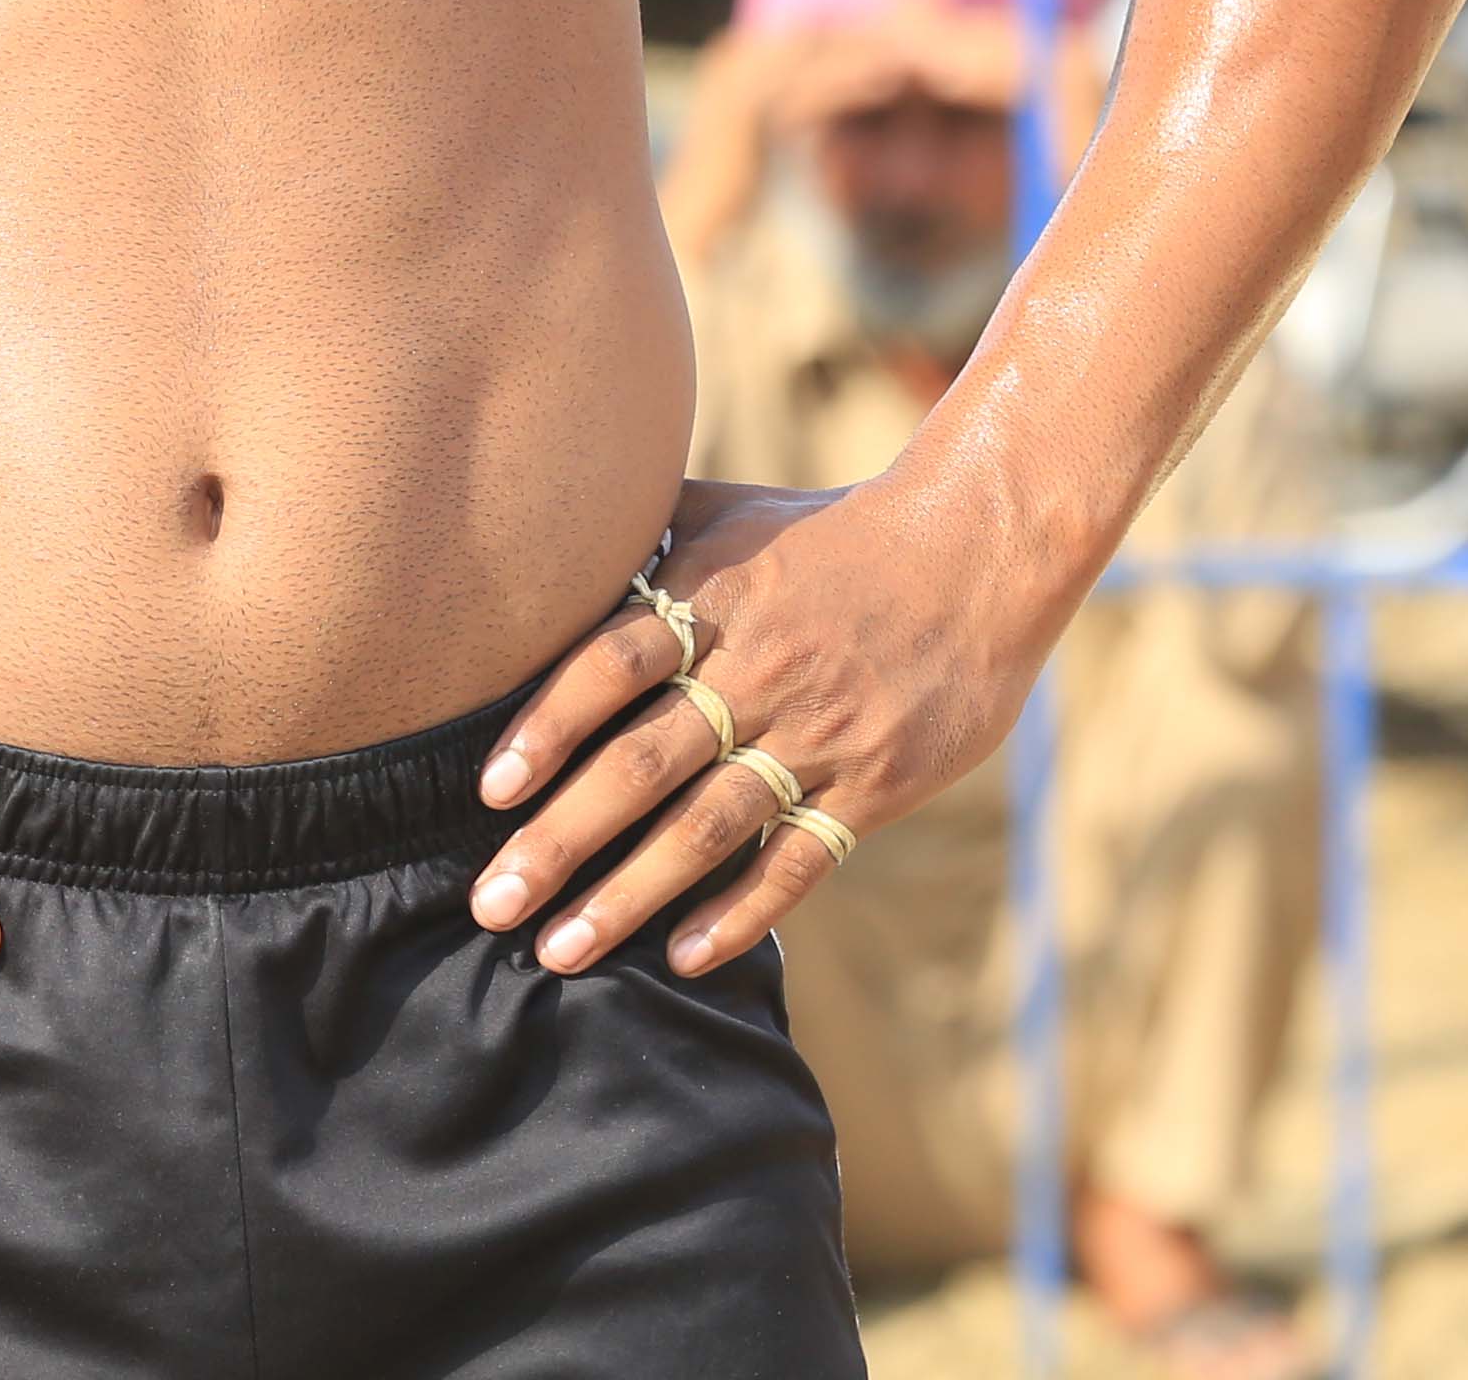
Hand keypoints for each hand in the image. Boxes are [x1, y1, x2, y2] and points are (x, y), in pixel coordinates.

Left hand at [467, 477, 1048, 978]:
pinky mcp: (875, 783)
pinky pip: (799, 858)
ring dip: (630, 895)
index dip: (548, 727)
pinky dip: (741, 912)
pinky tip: (684, 957)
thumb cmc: (833, 531)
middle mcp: (758, 670)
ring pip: (709, 827)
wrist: (977, 551)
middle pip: (643, 764)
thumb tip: (548, 540)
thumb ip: (643, 537)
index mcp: (715, 601)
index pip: (611, 666)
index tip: (490, 794)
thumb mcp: (731, 512)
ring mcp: (819, 732)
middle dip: (562, 841)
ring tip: (563, 952)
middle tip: (491, 906)